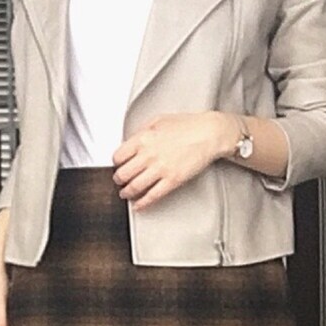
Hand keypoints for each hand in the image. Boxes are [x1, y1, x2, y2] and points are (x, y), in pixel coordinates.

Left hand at [111, 111, 232, 209]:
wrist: (209, 133)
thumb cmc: (187, 125)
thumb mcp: (158, 120)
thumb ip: (142, 132)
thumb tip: (130, 143)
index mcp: (143, 138)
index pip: (118, 156)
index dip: (116, 163)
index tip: (118, 166)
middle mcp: (149, 155)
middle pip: (123, 174)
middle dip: (118, 180)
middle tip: (119, 181)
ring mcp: (160, 169)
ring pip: (134, 187)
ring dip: (127, 193)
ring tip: (126, 194)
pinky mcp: (172, 181)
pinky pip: (152, 196)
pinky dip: (142, 203)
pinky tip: (139, 205)